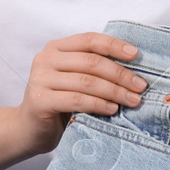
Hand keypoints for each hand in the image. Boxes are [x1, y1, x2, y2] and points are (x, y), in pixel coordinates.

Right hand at [17, 33, 147, 155]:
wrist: (29, 129)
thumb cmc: (59, 102)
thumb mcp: (75, 79)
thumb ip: (93, 69)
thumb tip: (134, 68)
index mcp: (56, 47)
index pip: (90, 39)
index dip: (115, 45)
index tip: (137, 55)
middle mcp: (45, 59)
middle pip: (92, 62)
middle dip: (121, 74)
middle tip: (140, 87)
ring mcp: (40, 79)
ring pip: (87, 81)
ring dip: (115, 91)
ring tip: (133, 100)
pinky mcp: (40, 101)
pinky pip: (77, 100)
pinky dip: (99, 104)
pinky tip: (112, 109)